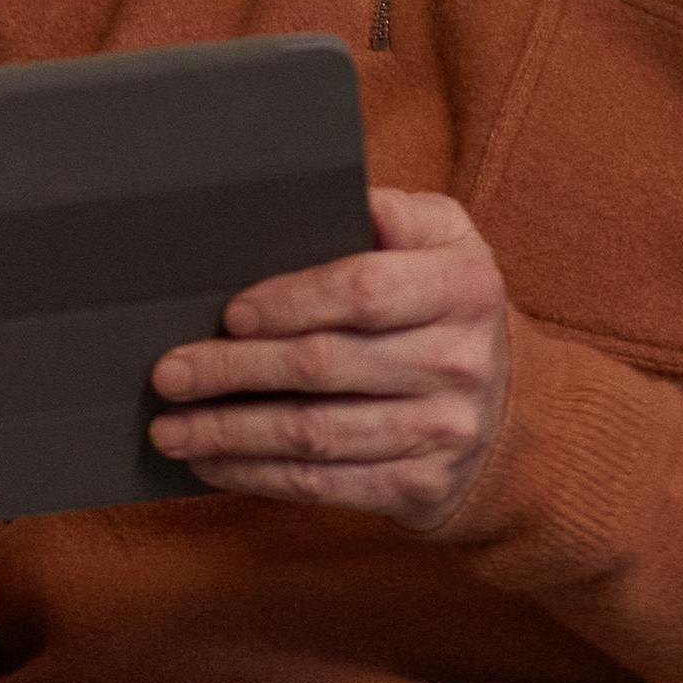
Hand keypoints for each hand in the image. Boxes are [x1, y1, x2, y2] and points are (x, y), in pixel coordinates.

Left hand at [148, 186, 510, 527]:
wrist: (512, 416)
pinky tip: (209, 464)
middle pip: (324, 366)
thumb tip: (338, 196)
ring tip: (169, 429)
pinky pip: (323, 484)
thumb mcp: (446, 243)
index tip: (231, 314)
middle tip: (169, 374)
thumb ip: (396, 215)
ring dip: (229, 433)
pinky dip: (256, 476)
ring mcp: (442, 431)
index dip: (291, 302)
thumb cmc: (444, 310)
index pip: (365, 292)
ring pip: (314, 434)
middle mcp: (461, 361)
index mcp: (465, 287)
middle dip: (233, 371)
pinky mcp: (420, 486)